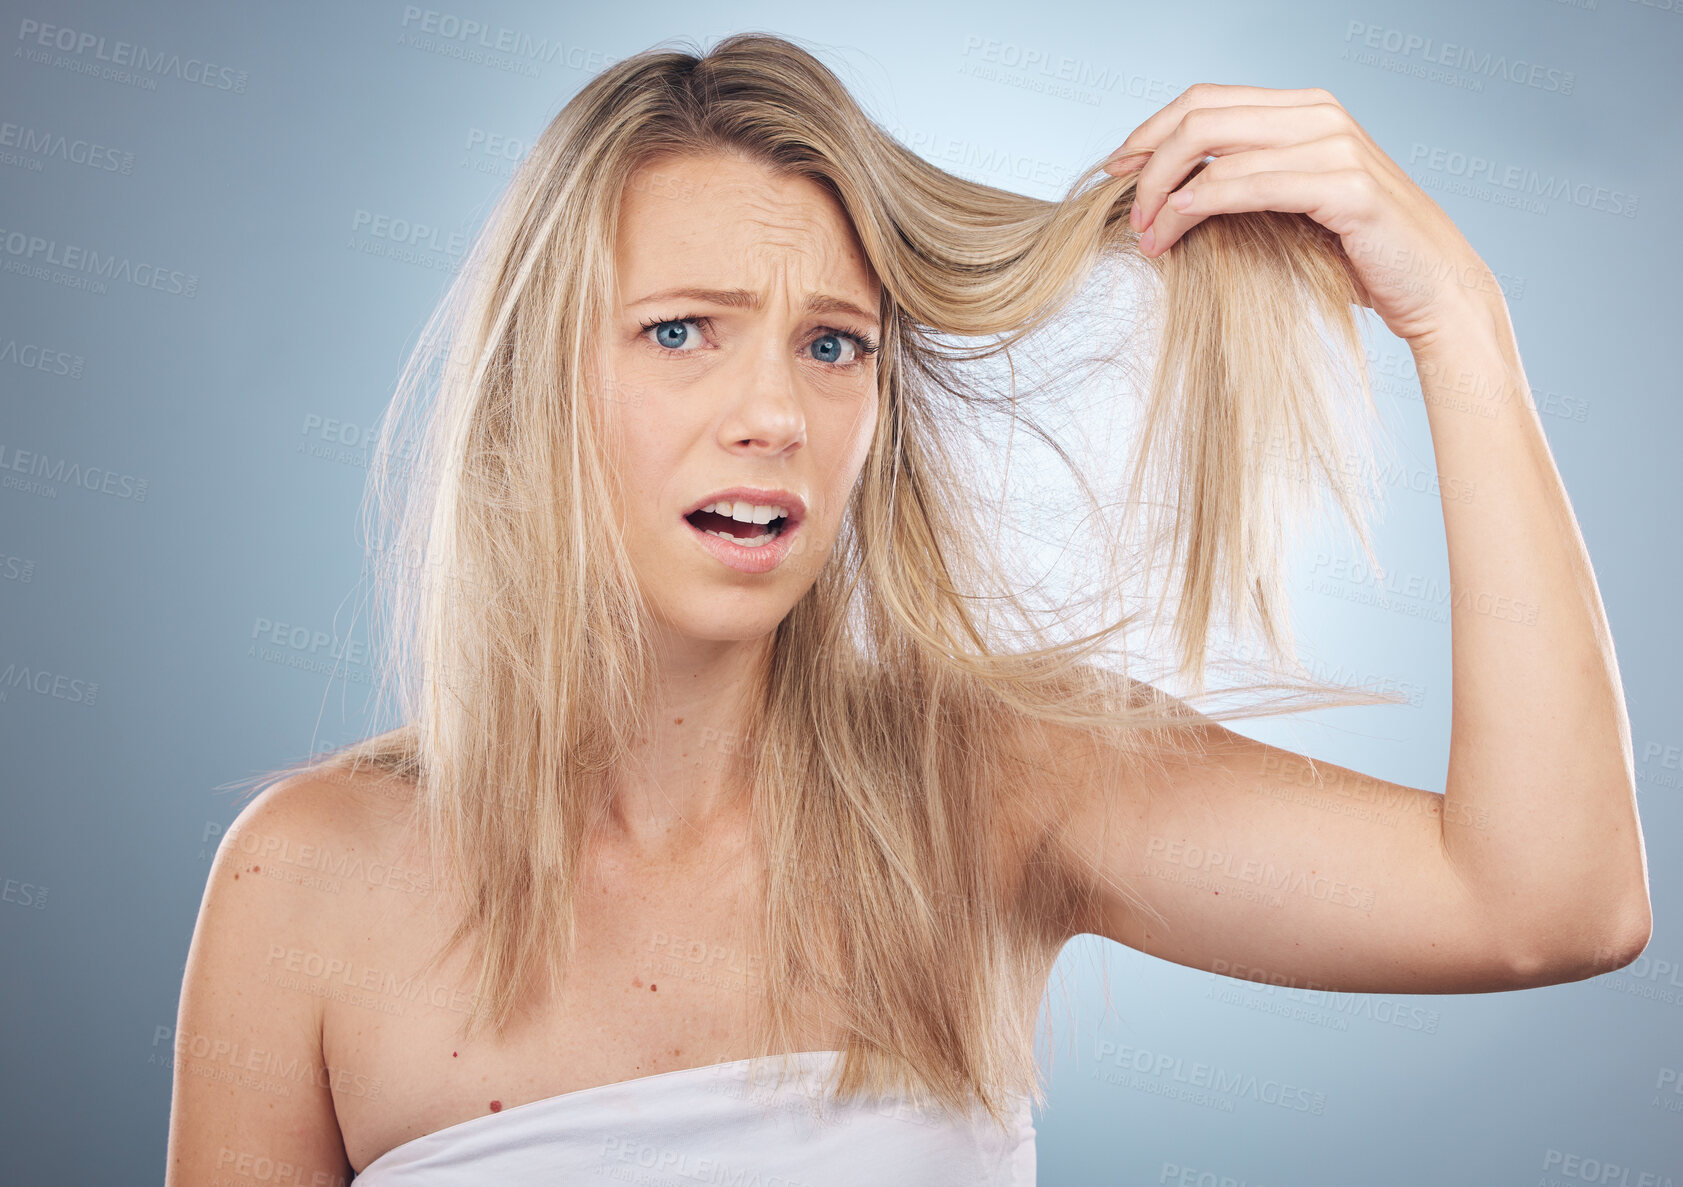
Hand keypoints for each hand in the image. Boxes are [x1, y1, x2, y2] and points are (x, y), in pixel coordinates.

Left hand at [1103, 83, 1502, 345]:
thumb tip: (1176, 187)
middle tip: (1126, 209)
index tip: (1117, 168)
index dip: (1152, 130)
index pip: (1207, 99)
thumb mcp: (1295, 207)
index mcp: (1306, 110)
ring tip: (1144, 235)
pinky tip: (1172, 232)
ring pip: (1215, 151)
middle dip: (1149, 160)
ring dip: (1164, 194)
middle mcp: (1320, 115)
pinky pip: (1247, 185)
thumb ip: (1251, 182)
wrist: (1436, 289)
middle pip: (1202, 115)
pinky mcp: (1346, 185)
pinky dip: (1197, 206)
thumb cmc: (1361, 257)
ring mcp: (1336, 145)